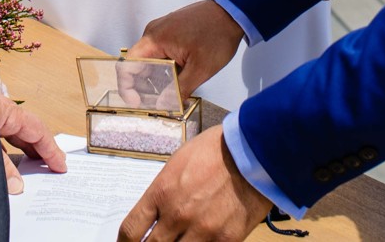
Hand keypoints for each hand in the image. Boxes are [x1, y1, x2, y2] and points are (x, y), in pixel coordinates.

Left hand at [0, 91, 65, 193]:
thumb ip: (2, 167)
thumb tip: (18, 187)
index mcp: (5, 111)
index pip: (37, 130)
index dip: (51, 150)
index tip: (62, 166)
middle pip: (27, 129)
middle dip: (41, 147)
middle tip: (55, 164)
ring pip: (11, 131)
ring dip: (24, 147)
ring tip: (34, 163)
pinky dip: (5, 147)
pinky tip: (5, 158)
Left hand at [116, 125, 268, 241]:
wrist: (254, 151)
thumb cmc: (216, 150)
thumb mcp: (178, 164)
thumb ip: (164, 192)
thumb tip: (155, 214)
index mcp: (162, 192)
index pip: (131, 229)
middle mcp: (178, 215)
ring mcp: (202, 230)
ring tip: (179, 240)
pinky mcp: (226, 240)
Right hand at [126, 0, 243, 99]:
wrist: (232, 13)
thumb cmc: (217, 34)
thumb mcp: (200, 69)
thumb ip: (179, 89)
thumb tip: (164, 106)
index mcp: (154, 39)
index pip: (127, 66)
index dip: (127, 87)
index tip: (137, 103)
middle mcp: (153, 33)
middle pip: (137, 65)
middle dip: (143, 87)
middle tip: (157, 104)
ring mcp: (161, 32)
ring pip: (149, 61)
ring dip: (156, 79)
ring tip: (170, 94)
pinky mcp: (170, 33)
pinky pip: (159, 54)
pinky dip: (164, 70)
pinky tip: (177, 80)